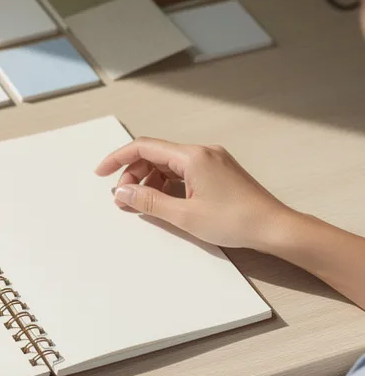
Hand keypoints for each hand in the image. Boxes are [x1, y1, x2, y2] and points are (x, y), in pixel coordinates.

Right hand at [95, 137, 297, 249]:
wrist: (275, 228)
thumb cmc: (236, 221)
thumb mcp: (184, 215)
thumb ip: (149, 201)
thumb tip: (122, 192)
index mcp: (193, 157)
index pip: (144, 147)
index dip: (118, 159)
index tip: (100, 173)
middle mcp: (202, 152)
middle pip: (155, 155)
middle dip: (133, 175)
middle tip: (123, 199)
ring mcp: (212, 161)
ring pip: (168, 165)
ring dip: (149, 181)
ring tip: (140, 204)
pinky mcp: (218, 172)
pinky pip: (183, 172)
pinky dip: (167, 184)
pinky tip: (162, 202)